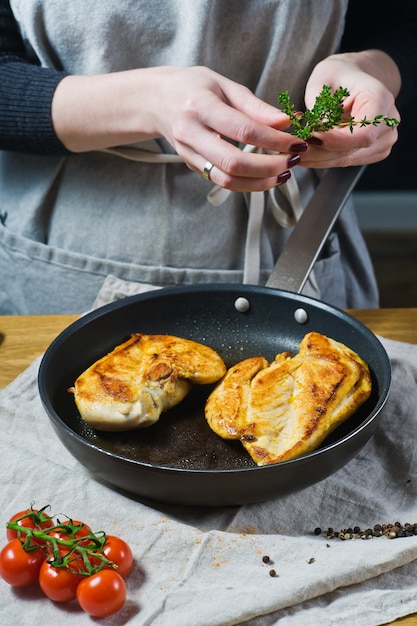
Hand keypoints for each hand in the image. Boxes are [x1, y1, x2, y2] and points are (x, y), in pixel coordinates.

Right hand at [52, 66, 305, 191]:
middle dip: (269, 166)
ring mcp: (189, 154)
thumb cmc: (193, 88)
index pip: (242, 129)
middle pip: (234, 162)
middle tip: (293, 161)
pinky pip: (222, 182)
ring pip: (227, 179)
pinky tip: (267, 178)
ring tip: (284, 173)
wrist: (156, 101)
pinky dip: (248, 184)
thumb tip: (286, 122)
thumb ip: (255, 106)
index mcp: (200, 106)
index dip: (274, 140)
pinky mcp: (193, 167)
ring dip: (260, 181)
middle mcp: (191, 133)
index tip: (297, 141)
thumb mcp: (224, 85)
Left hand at [300, 51, 400, 168]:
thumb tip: (315, 136)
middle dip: (318, 153)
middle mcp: (388, 122)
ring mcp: (383, 140)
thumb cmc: (337, 75)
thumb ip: (321, 109)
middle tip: (290, 151)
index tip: (310, 139)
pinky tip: (306, 153)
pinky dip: (323, 159)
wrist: (352, 78)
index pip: (363, 133)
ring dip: (317, 159)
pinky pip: (345, 160)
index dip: (336, 141)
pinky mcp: (373, 151)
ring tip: (293, 153)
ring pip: (346, 159)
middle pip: (352, 150)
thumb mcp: (323, 82)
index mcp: (380, 98)